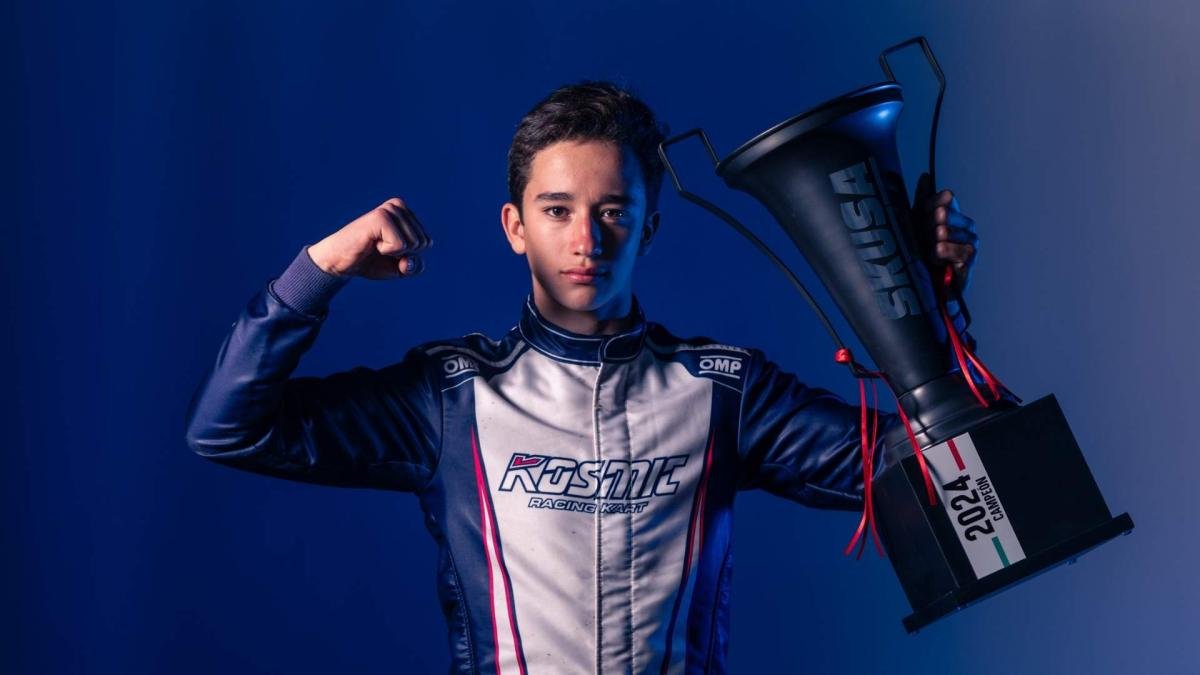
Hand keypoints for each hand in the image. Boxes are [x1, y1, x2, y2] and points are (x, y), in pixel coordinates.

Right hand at [307, 198, 432, 279]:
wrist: (339, 262)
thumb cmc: (369, 262)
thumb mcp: (400, 268)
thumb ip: (415, 266)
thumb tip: (409, 260)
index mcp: (405, 213)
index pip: (427, 243)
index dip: (409, 256)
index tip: (388, 250)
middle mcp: (398, 206)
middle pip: (422, 243)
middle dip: (403, 255)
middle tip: (379, 249)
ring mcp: (389, 209)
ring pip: (413, 244)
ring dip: (393, 253)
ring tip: (375, 245)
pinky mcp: (381, 217)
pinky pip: (400, 245)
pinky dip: (387, 251)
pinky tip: (371, 244)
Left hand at [913, 173, 977, 291]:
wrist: (924, 282)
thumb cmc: (922, 250)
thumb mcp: (917, 224)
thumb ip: (923, 200)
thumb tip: (925, 176)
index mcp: (951, 215)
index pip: (947, 202)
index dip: (937, 202)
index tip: (929, 206)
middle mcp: (964, 229)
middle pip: (957, 217)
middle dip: (944, 218)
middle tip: (935, 218)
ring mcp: (968, 246)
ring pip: (961, 235)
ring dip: (947, 236)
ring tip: (936, 237)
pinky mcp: (968, 265)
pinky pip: (963, 255)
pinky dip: (950, 252)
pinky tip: (938, 252)